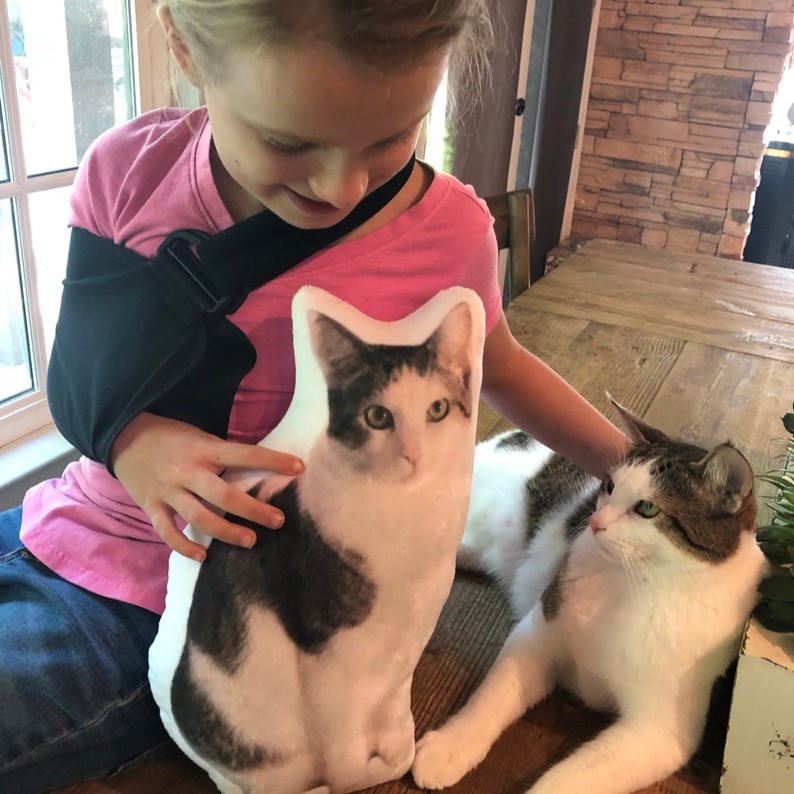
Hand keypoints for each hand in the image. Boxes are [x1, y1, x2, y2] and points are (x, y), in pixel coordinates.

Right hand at [110, 412, 303, 559]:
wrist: (121, 434)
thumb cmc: (171, 435)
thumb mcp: (200, 435)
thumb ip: (222, 453)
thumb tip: (260, 468)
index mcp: (204, 449)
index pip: (245, 454)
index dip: (272, 460)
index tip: (299, 467)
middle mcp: (187, 471)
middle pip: (224, 495)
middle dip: (253, 509)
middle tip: (278, 520)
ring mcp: (167, 491)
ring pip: (199, 516)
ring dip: (225, 531)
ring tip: (251, 541)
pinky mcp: (150, 506)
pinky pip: (166, 531)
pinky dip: (183, 546)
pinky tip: (203, 555)